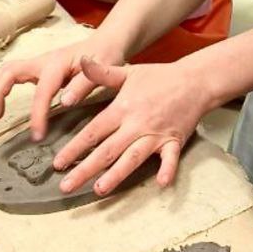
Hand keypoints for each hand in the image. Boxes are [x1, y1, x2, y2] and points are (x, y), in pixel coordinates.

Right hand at [0, 32, 123, 138]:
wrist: (106, 42)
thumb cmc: (105, 56)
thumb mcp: (102, 70)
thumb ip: (83, 85)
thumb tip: (65, 102)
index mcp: (57, 64)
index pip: (42, 92)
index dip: (37, 115)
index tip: (37, 136)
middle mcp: (43, 62)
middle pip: (9, 71)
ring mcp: (39, 64)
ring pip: (8, 71)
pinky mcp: (39, 69)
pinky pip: (15, 75)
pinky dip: (4, 87)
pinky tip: (6, 103)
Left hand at [49, 55, 205, 195]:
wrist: (194, 80)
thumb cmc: (160, 77)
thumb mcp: (128, 72)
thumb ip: (102, 73)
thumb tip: (80, 62)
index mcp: (122, 108)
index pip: (94, 131)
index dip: (74, 147)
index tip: (58, 162)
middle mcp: (137, 124)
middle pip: (107, 150)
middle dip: (85, 169)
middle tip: (66, 186)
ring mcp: (156, 134)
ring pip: (132, 158)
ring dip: (116, 174)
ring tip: (99, 189)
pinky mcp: (174, 141)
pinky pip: (170, 157)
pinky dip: (167, 169)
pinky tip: (161, 183)